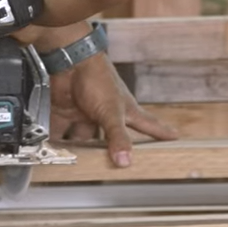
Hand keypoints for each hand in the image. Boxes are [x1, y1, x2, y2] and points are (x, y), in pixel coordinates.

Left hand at [48, 53, 178, 167]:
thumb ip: (118, 137)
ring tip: (78, 166)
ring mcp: (86, 113)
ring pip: (84, 139)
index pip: (148, 125)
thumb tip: (125, 161)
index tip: (174, 138)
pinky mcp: (66, 112)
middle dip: (112, 151)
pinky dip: (56, 142)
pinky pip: (61, 132)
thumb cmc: (97, 77)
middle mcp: (107, 114)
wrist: (69, 60)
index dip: (160, 132)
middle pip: (113, 137)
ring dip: (79, 150)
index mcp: (125, 111)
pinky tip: (53, 152)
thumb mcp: (112, 111)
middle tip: (117, 166)